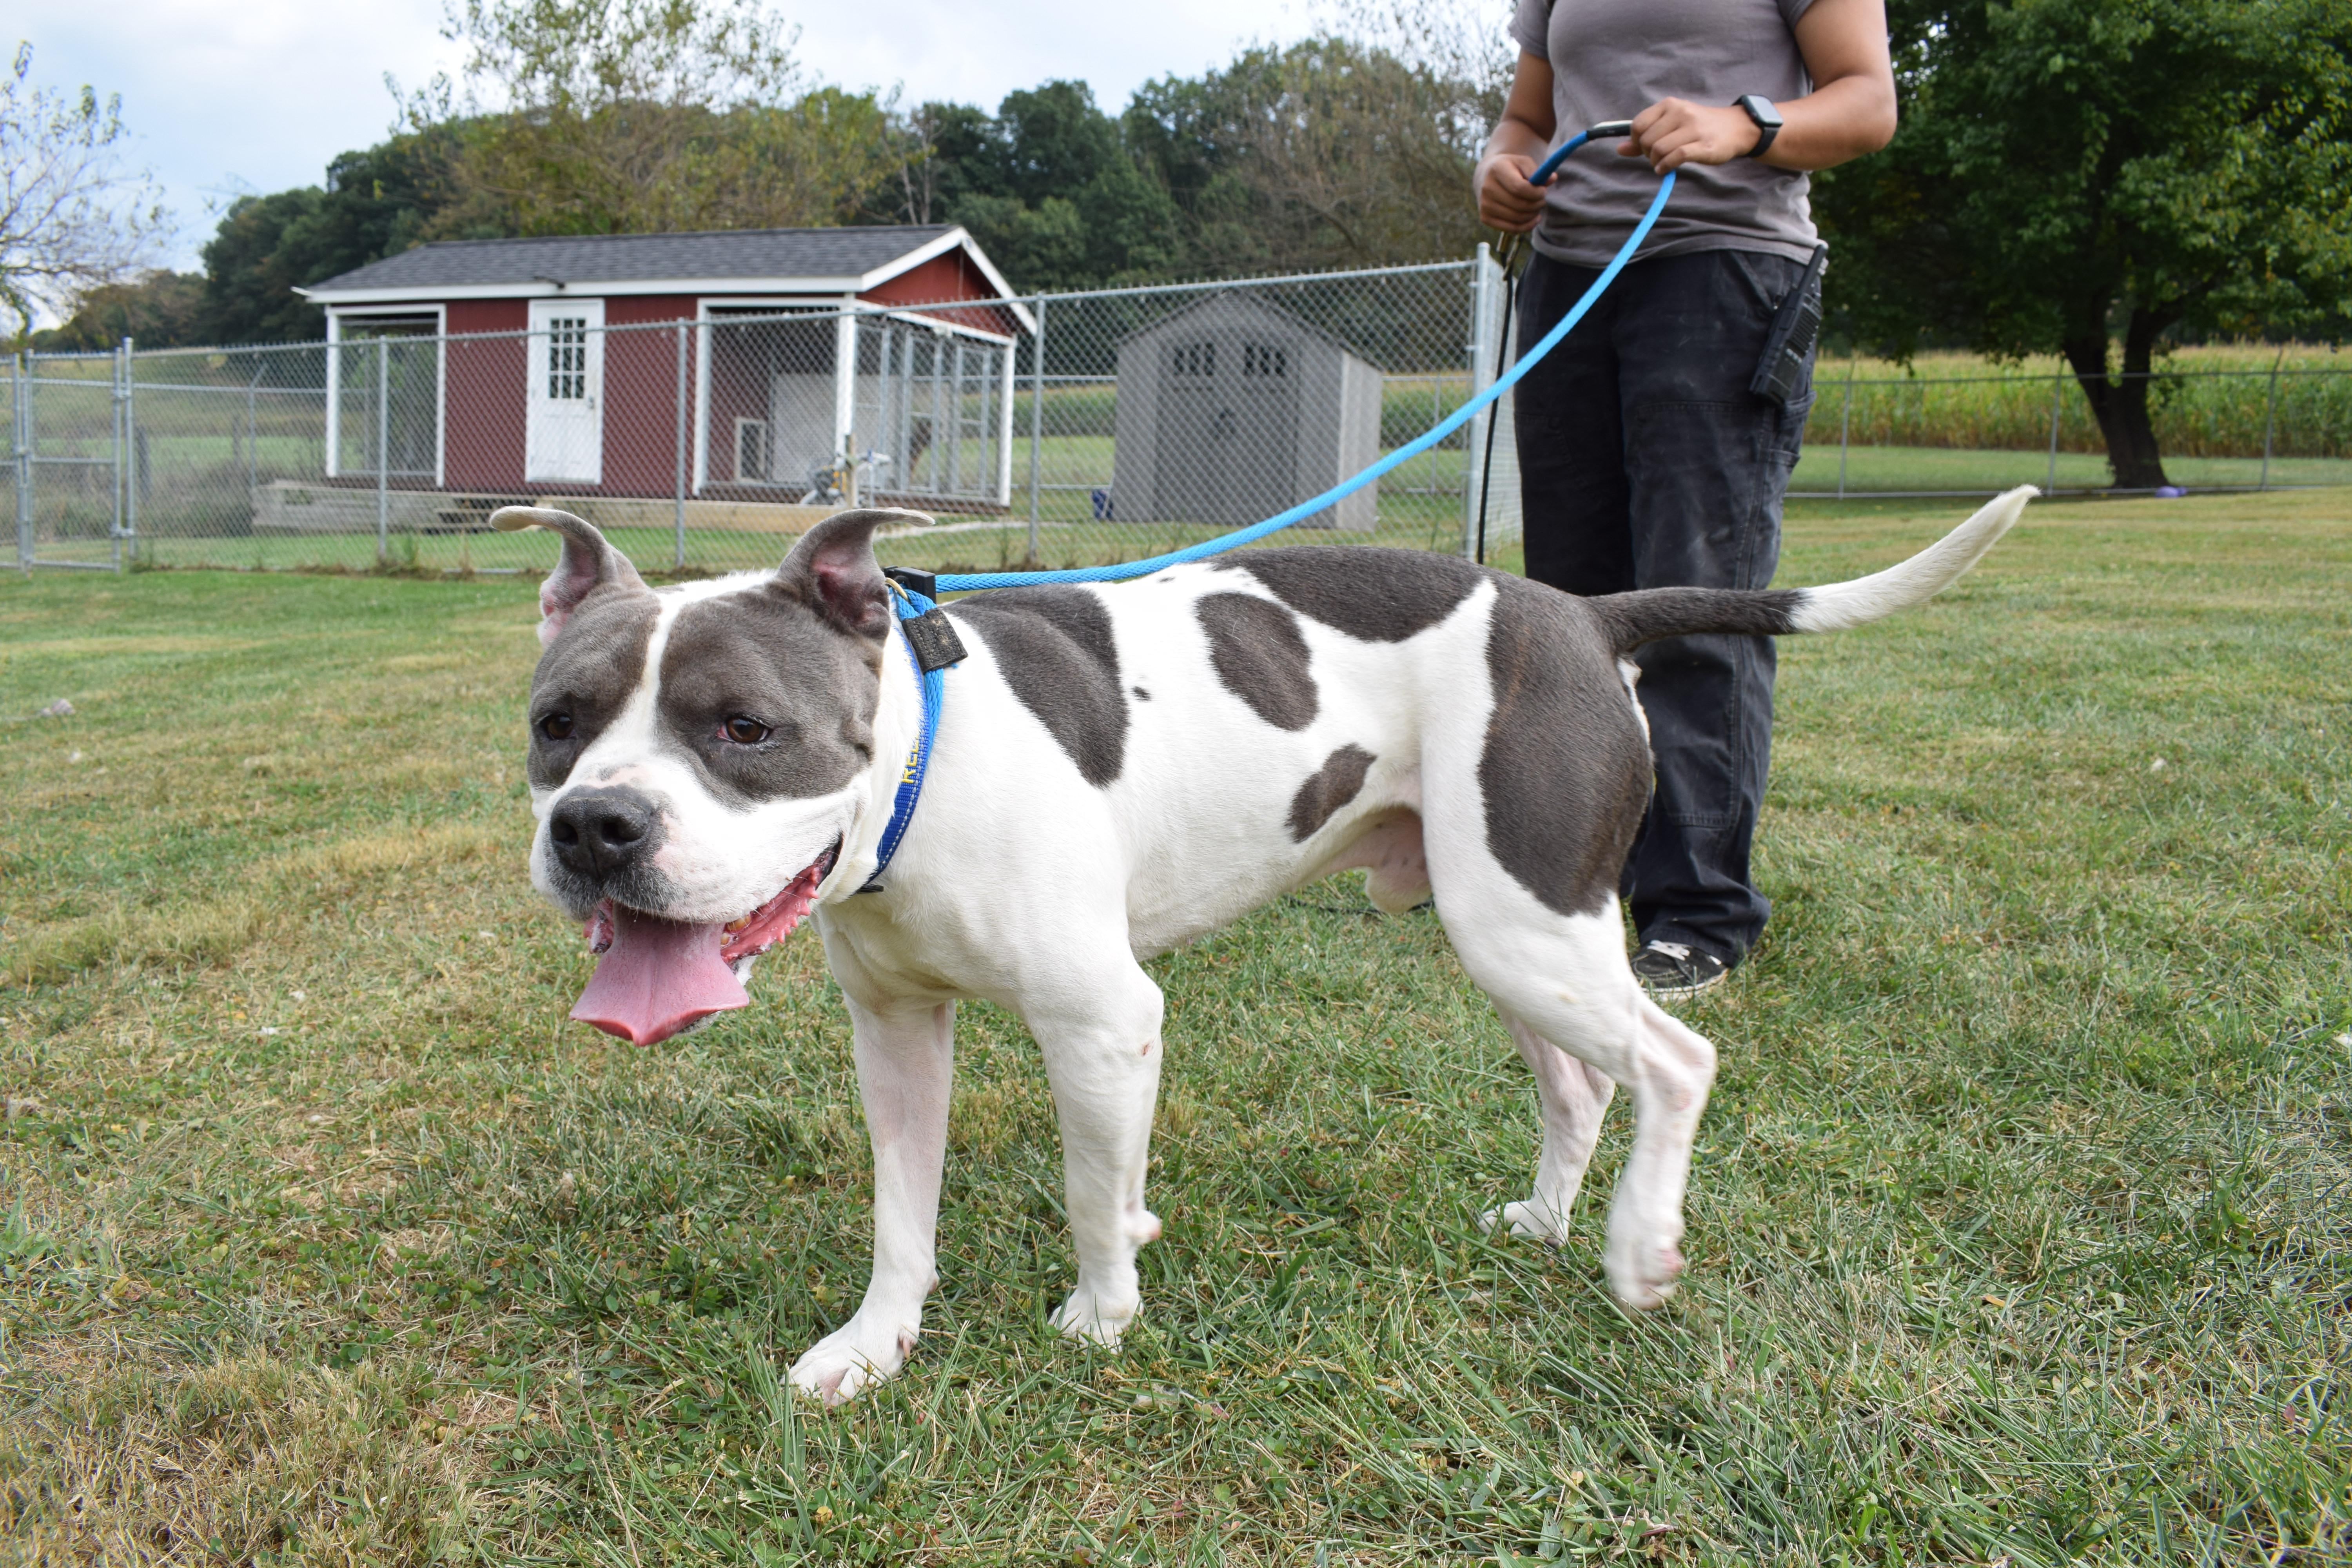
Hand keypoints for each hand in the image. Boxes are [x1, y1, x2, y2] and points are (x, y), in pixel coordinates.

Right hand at [1476, 152, 1548, 231]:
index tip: (1543, 191)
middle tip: (1542, 200)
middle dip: (1537, 204)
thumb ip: (1537, 171)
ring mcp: (1485, 205)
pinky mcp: (1485, 218)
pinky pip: (1512, 228)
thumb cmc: (1511, 169)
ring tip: (1536, 206)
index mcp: (1497, 170)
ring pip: (1517, 218)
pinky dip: (1527, 226)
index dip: (1536, 193)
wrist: (1487, 176)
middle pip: (1520, 205)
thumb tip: (1552, 178)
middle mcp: (1487, 188)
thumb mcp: (1524, 163)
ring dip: (1533, 214)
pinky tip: (1533, 217)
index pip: (1519, 188)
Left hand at [1617, 98, 1766, 172]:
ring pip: (1659, 149)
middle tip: (1656, 157)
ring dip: (1655, 162)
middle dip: (1646, 154)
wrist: (1735, 128)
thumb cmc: (1698, 127)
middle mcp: (1680, 113)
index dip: (1636, 141)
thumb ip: (1646, 135)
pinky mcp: (1703, 145)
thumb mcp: (1671, 125)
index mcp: (1670, 105)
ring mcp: (1693, 128)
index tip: (1644, 147)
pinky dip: (1665, 167)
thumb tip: (1619, 149)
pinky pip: (1675, 158)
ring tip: (1662, 163)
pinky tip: (1666, 169)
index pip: (1638, 124)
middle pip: (1647, 140)